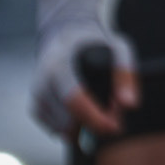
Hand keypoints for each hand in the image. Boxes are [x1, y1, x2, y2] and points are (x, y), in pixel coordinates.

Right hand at [31, 0, 137, 137]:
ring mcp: (36, 97)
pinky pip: (56, 130)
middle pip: (67, 120)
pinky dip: (74, 128)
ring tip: (105, 108)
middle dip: (95, 123)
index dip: (95, 117)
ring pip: (62, 130)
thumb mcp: (117, 46)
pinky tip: (88, 111)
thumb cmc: (96, 42)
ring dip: (85, 128)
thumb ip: (125, 72)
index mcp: (59, 65)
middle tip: (117, 114)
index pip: (73, 99)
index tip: (116, 127)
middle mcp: (42, 83)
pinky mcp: (35, 108)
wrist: (65, 34)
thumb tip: (129, 106)